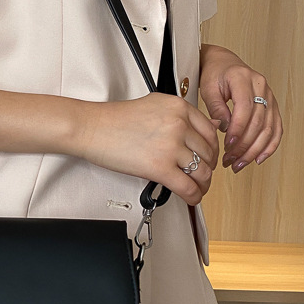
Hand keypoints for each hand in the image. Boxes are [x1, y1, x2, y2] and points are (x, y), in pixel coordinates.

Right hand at [75, 93, 221, 204]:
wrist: (92, 128)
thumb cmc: (115, 119)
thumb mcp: (155, 105)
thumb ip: (181, 115)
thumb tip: (207, 128)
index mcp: (178, 108)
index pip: (210, 132)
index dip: (212, 149)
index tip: (208, 157)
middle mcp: (178, 124)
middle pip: (208, 153)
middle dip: (208, 168)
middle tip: (202, 175)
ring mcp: (171, 146)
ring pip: (202, 172)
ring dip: (203, 184)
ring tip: (198, 188)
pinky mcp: (160, 167)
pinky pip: (188, 187)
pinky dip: (194, 197)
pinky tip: (192, 198)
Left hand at [198, 44, 282, 172]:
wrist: (224, 64)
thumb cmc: (215, 75)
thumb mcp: (208, 88)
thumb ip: (216, 108)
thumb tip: (224, 129)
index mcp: (244, 79)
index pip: (245, 109)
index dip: (237, 130)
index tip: (226, 146)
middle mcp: (262, 87)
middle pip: (258, 122)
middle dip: (244, 146)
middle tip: (229, 161)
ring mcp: (270, 96)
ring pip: (269, 129)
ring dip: (255, 150)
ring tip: (239, 164)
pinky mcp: (273, 106)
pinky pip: (276, 129)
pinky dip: (270, 146)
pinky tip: (258, 159)